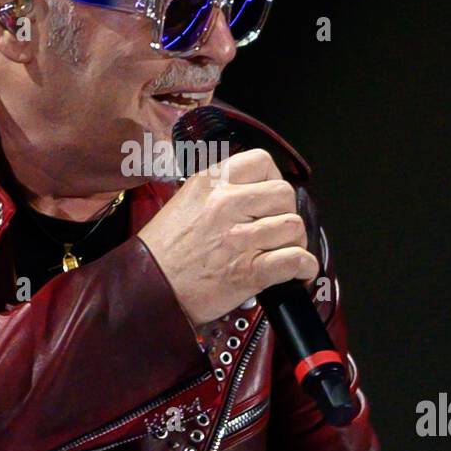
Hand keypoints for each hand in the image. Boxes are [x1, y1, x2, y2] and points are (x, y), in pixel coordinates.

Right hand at [137, 148, 318, 323]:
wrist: (147, 289)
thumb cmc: (161, 253)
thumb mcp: (184, 202)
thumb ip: (217, 191)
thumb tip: (251, 191)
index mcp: (210, 184)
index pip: (261, 161)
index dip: (273, 179)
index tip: (269, 197)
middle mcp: (226, 205)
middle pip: (284, 194)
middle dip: (286, 212)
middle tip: (276, 229)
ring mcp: (239, 238)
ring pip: (293, 226)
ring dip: (295, 242)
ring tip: (283, 253)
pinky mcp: (248, 272)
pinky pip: (294, 260)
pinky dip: (304, 267)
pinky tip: (297, 272)